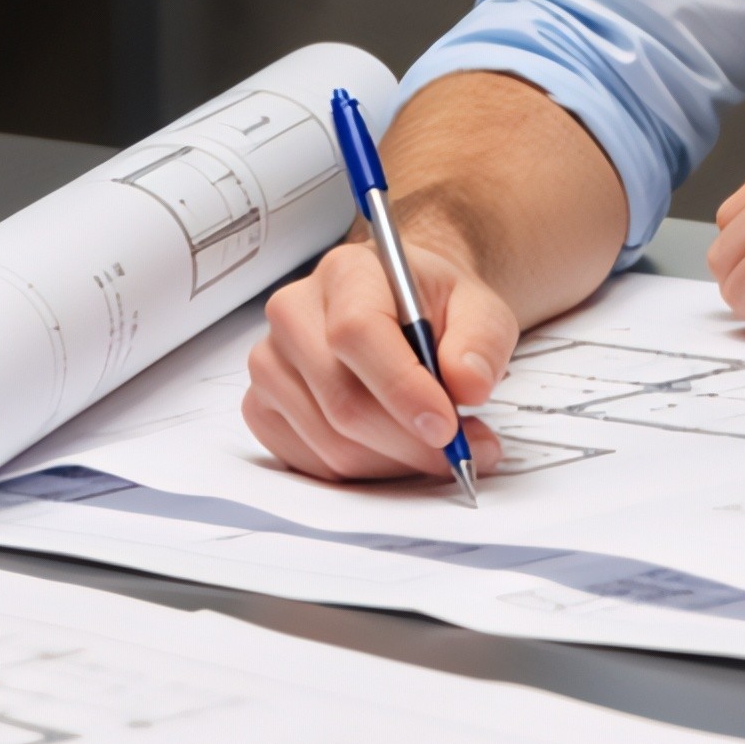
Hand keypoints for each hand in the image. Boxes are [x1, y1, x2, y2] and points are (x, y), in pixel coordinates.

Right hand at [247, 226, 517, 484]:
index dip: (402, 387)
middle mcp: (294, 313)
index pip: (357, 333)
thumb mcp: (479, 306)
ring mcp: (270, 363)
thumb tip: (468, 385)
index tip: (446, 426)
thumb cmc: (434, 307)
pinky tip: (397, 451)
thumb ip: (481, 339)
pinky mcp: (262, 408)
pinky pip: (311, 463)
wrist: (403, 310)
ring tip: (438, 449)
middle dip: (409, 441)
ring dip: (394, 461)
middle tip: (464, 452)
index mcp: (346, 272)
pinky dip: (365, 471)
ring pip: (329, 441)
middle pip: (341, 399)